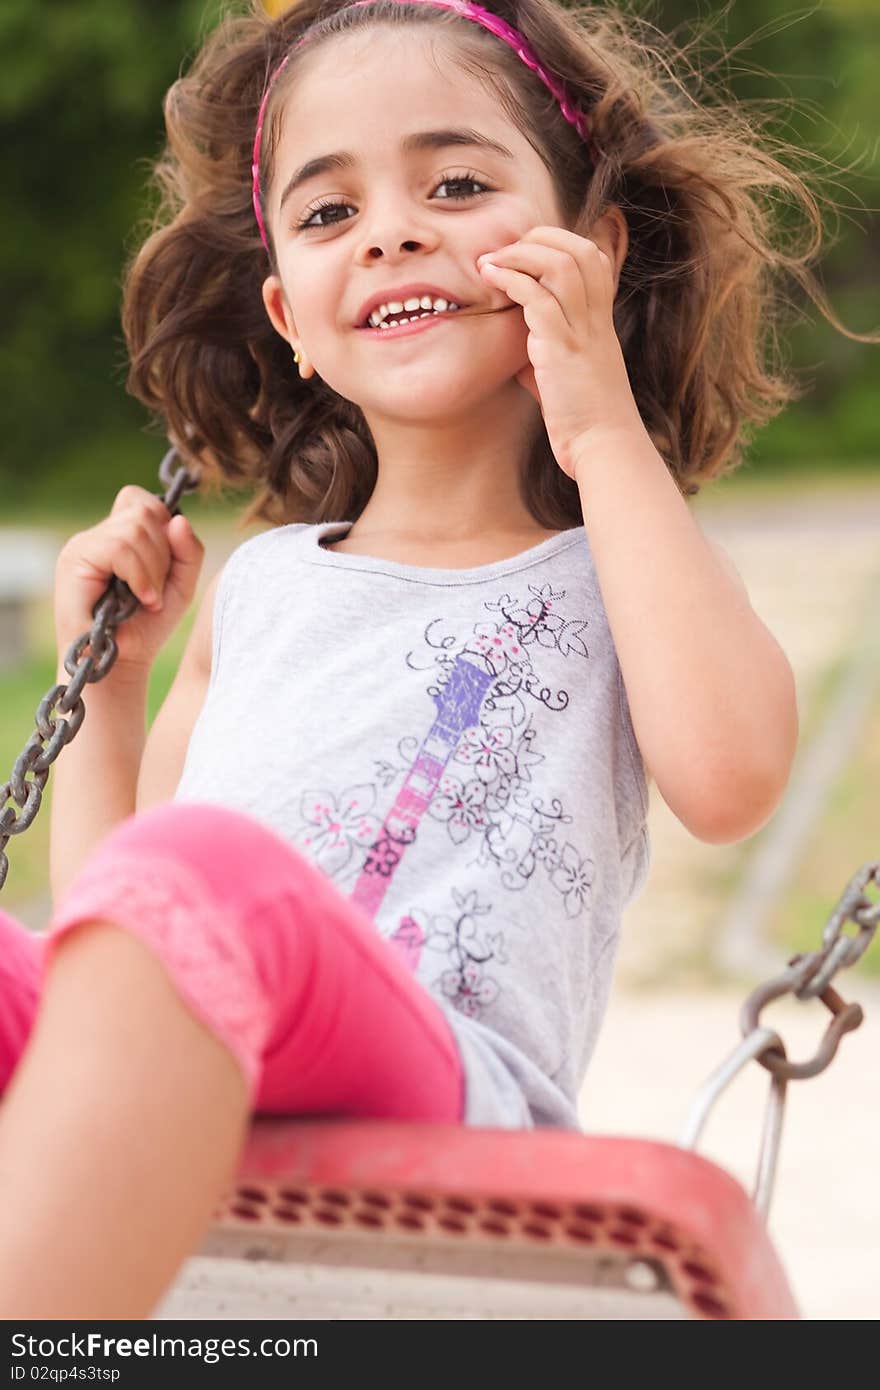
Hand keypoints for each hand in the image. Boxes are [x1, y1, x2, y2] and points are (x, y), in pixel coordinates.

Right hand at [55, 485, 203, 673]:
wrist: (120, 664)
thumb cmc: (147, 627)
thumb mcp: (180, 586)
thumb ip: (188, 551)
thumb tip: (179, 519)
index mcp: (118, 535)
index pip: (142, 501)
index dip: (163, 524)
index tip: (167, 563)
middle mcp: (97, 535)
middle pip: (144, 511)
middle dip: (164, 553)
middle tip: (157, 590)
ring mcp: (83, 545)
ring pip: (134, 528)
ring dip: (153, 568)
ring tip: (148, 599)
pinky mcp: (74, 559)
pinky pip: (118, 548)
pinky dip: (140, 575)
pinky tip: (141, 599)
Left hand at [477, 226, 644, 478]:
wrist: (603, 445)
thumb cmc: (583, 418)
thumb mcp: (565, 378)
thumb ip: (545, 357)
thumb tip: (520, 355)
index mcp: (601, 320)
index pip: (591, 258)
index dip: (558, 243)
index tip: (522, 254)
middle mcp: (596, 318)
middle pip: (578, 249)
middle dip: (537, 238)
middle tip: (502, 252)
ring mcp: (582, 331)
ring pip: (560, 265)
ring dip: (521, 254)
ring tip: (491, 261)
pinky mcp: (562, 349)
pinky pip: (538, 297)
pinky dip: (511, 279)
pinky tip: (489, 278)